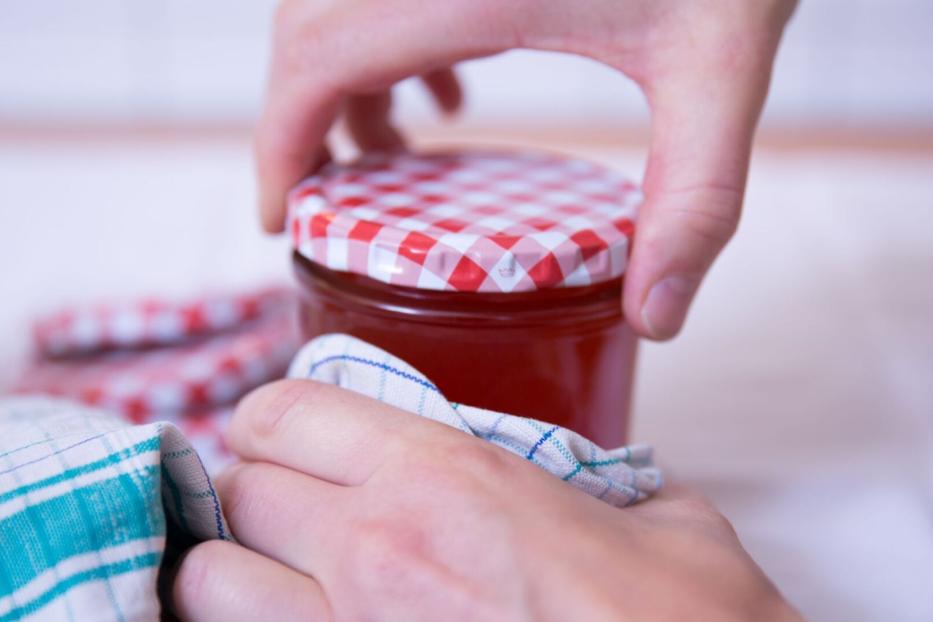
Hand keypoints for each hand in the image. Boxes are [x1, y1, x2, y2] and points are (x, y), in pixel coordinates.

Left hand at [171, 380, 799, 620]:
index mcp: (444, 477)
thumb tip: (580, 487)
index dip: (274, 419)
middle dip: (255, 491)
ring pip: (207, 583)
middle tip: (288, 507)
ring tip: (269, 576)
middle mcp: (375, 551)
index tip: (286, 435)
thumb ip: (594, 484)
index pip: (287, 412)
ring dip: (229, 570)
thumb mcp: (659, 517)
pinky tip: (287, 619)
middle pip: (238, 490)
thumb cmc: (686, 621)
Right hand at [255, 0, 796, 338]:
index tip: (281, 217)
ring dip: (345, 80)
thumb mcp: (720, 68)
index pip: (315, 58)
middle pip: (308, 29)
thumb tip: (654, 320)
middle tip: (337, 201)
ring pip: (339, 2)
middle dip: (305, 119)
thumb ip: (693, 203)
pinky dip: (390, 42)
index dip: (278, 143)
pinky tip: (454, 87)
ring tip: (397, 155)